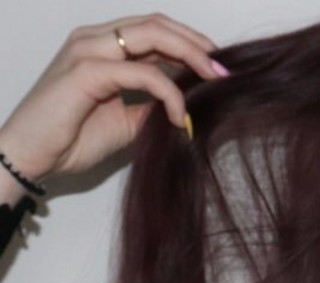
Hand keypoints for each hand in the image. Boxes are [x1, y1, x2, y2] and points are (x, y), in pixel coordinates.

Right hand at [0, 15, 226, 187]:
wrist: (31, 158)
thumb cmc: (71, 140)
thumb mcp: (129, 120)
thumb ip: (155, 104)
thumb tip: (193, 102)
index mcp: (102, 46)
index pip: (156, 30)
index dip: (192, 44)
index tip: (221, 68)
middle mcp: (94, 40)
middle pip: (158, 24)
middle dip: (198, 45)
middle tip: (226, 71)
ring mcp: (88, 51)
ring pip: (152, 35)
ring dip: (191, 56)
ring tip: (215, 81)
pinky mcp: (86, 71)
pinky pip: (143, 73)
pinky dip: (169, 92)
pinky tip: (179, 115)